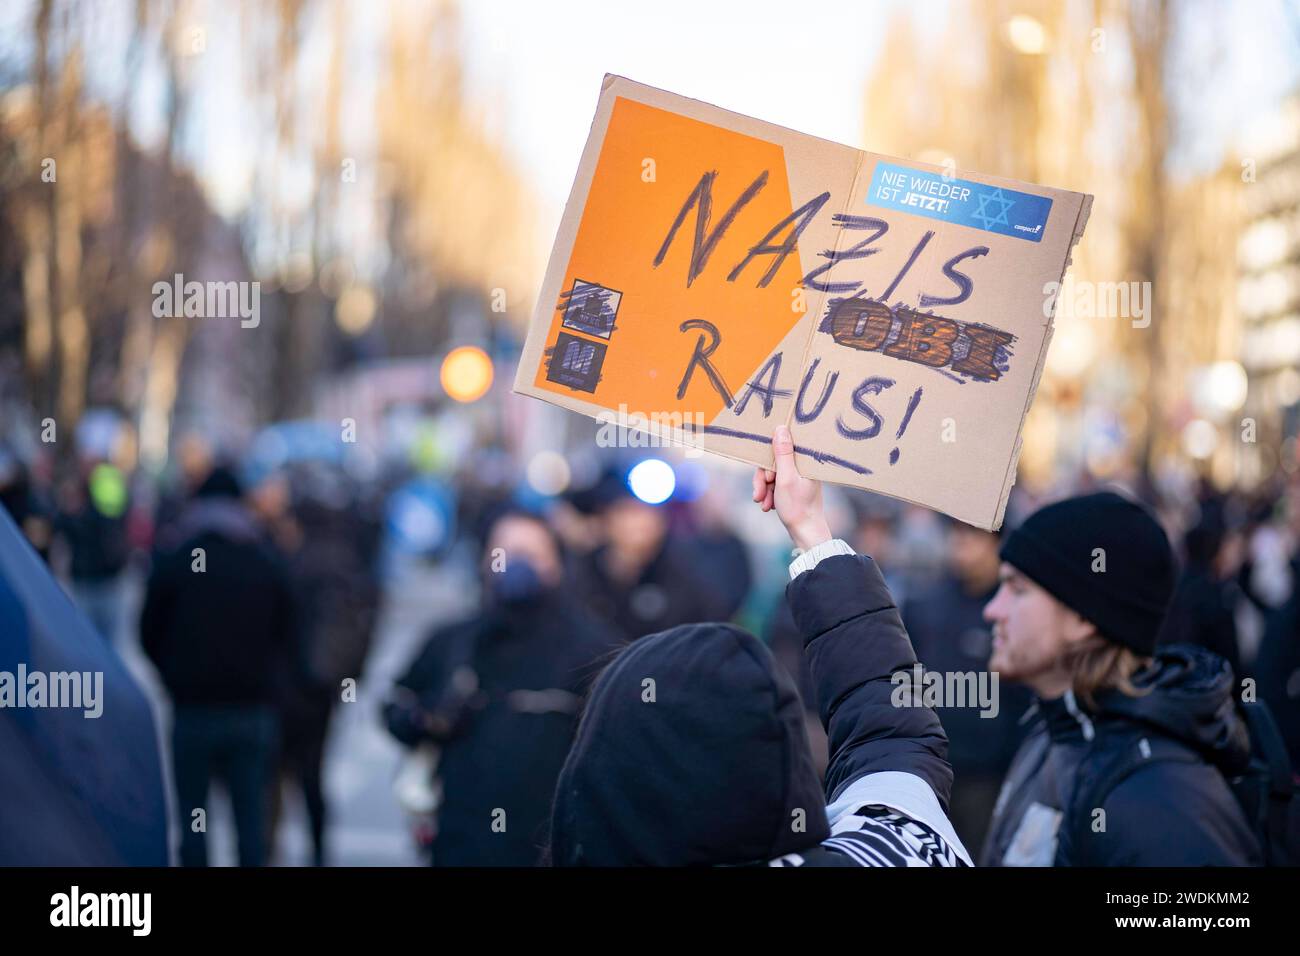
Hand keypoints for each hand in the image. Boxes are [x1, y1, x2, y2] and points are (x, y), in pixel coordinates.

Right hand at [751, 425, 831, 552]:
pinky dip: (770, 494)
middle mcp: (804, 466)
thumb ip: (782, 453)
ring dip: (764, 489)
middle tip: (759, 494)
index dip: (769, 462)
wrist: (805, 533)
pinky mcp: (795, 486)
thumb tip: (781, 428)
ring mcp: (799, 477)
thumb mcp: (785, 478)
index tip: (767, 478)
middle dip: (763, 480)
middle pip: (774, 463)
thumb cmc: (798, 507)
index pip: (782, 448)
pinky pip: (776, 484)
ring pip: (772, 474)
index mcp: (806, 461)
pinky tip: (768, 506)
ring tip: (763, 504)